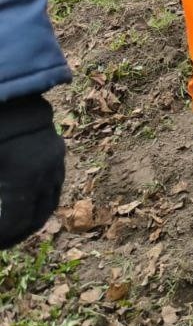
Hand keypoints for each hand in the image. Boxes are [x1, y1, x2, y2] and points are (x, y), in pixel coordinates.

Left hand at [0, 95, 65, 248]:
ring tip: (11, 225)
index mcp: (25, 177)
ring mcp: (55, 155)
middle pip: (38, 215)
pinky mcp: (54, 144)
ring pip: (50, 197)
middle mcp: (47, 170)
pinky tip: (20, 197)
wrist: (4, 84)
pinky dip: (38, 195)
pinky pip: (52, 179)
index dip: (2, 239)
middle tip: (2, 241)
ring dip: (32, 215)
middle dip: (18, 233)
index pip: (14, 223)